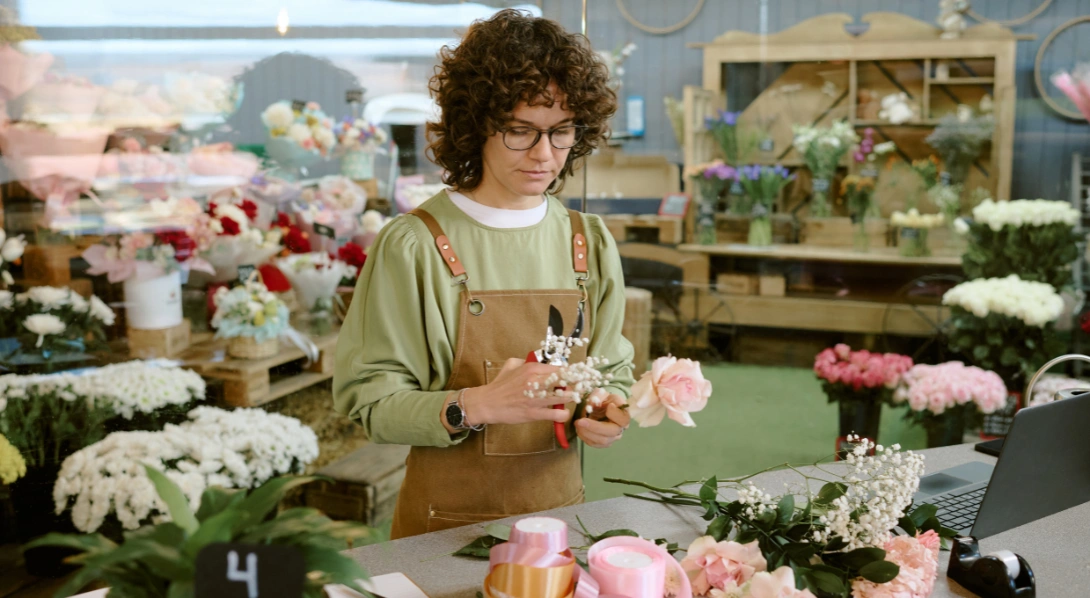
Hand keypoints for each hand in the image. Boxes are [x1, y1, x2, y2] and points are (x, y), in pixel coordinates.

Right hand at [459, 358, 576, 426]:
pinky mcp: (533, 413)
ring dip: (572, 397)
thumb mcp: (512, 365)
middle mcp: (535, 382)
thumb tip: (541, 362)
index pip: (559, 368)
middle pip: (564, 379)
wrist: (488, 403)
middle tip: (583, 384)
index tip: (579, 374)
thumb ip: (527, 361)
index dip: (572, 371)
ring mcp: (535, 399)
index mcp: (531, 369)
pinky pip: (555, 414)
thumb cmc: (500, 385)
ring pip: (562, 396)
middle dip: (577, 381)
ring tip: (575, 397)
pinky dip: (562, 413)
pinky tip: (563, 412)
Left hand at [576, 390, 629, 448]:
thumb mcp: (602, 393)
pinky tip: (579, 429)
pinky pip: (595, 444)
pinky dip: (585, 437)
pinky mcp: (603, 443)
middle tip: (580, 421)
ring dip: (587, 433)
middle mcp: (620, 429)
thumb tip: (592, 404)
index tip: (607, 406)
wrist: (601, 407)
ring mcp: (612, 437)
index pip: (623, 419)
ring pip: (602, 441)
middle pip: (611, 432)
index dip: (614, 414)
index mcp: (623, 415)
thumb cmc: (603, 399)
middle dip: (594, 427)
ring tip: (577, 424)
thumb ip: (598, 396)